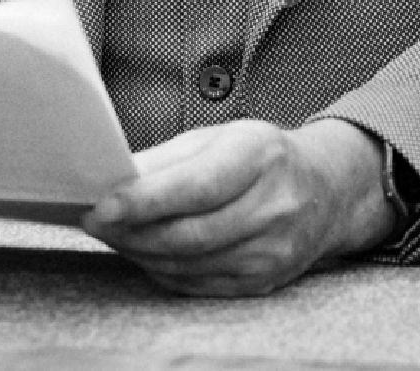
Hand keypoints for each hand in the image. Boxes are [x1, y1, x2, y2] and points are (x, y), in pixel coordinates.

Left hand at [83, 118, 396, 296]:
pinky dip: (162, 269)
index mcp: (261, 156)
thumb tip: (113, 176)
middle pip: (188, 233)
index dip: (145, 200)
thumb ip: (168, 158)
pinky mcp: (264, 282)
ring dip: (141, 251)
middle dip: (132, 231)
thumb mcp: (220, 137)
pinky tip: (144, 251)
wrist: (326, 190)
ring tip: (113, 233)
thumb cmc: (260, 156)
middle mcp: (274, 206)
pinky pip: (198, 283)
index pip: (196, 186)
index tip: (101, 205)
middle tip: (93, 221)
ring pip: (188, 264)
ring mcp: (272, 251)